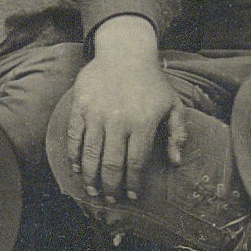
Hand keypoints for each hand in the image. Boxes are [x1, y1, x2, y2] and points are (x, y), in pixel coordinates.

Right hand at [63, 46, 173, 190]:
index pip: (135, 162)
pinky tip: (76, 168)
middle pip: (111, 163)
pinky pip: (75, 136)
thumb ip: (177, 133)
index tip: (131, 195)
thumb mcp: (172, 104)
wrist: (125, 51)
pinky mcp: (80, 106)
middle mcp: (118, 120)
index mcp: (143, 122)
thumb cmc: (152, 82)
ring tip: (92, 190)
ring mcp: (97, 113)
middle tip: (109, 200)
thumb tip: (175, 162)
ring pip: (90, 154)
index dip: (132, 183)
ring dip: (90, 177)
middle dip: (110, 186)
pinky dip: (74, 155)